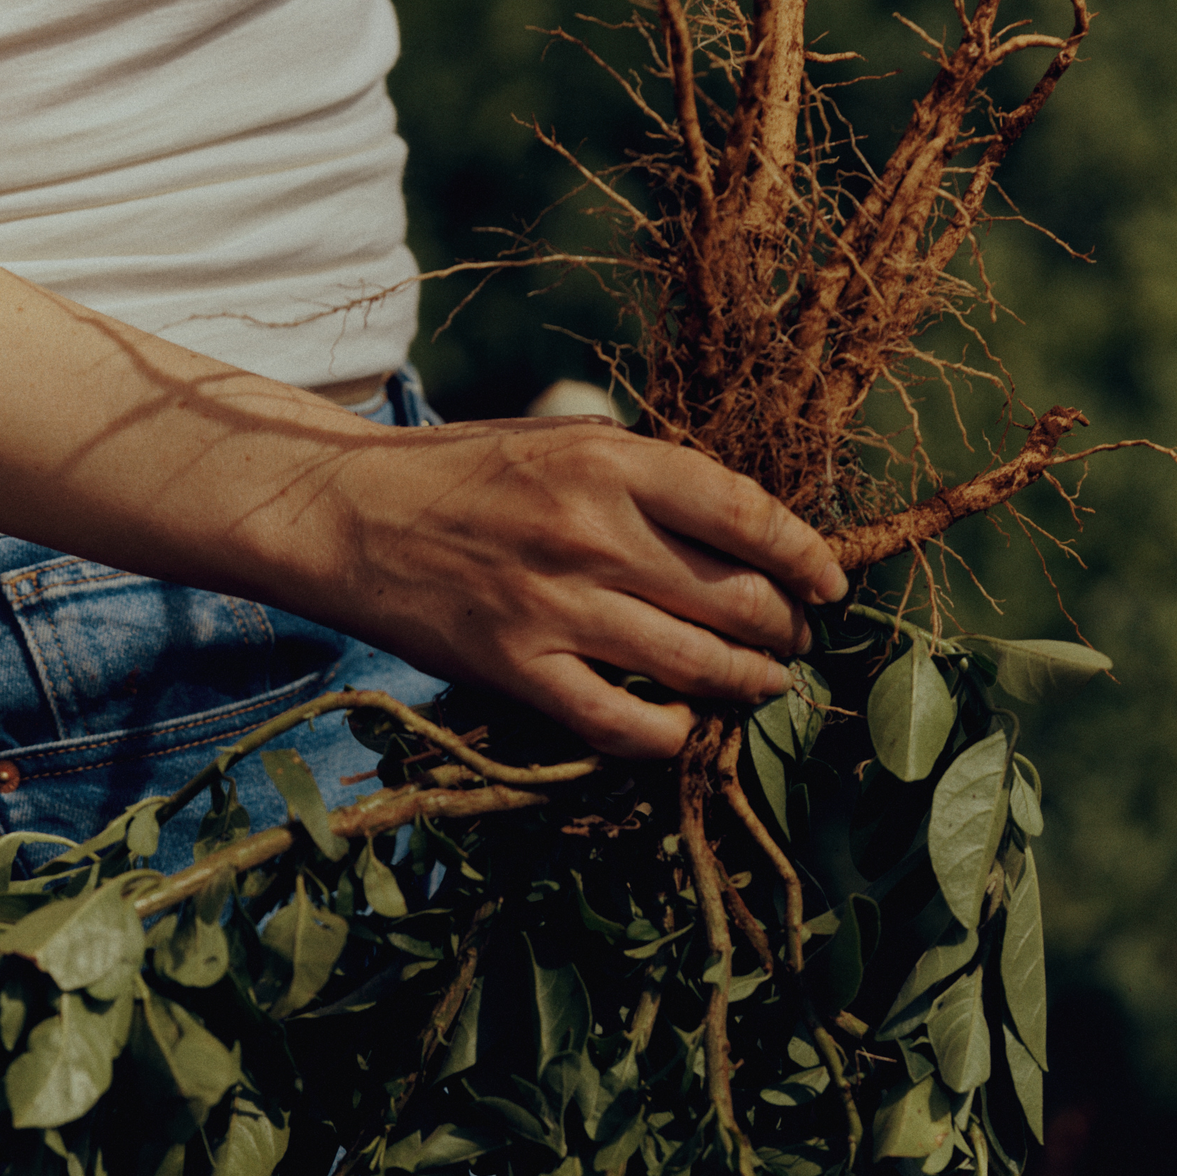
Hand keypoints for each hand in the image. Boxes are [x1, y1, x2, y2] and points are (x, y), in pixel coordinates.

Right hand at [261, 415, 848, 755]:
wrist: (349, 515)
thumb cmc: (466, 475)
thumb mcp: (562, 441)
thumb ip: (649, 479)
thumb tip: (745, 533)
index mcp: (611, 461)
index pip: (748, 514)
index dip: (806, 557)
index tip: (828, 586)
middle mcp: (592, 532)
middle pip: (737, 598)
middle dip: (785, 630)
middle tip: (794, 643)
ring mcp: (556, 607)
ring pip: (697, 665)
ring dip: (749, 685)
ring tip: (763, 686)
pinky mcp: (519, 669)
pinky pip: (623, 723)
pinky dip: (671, 734)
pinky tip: (685, 729)